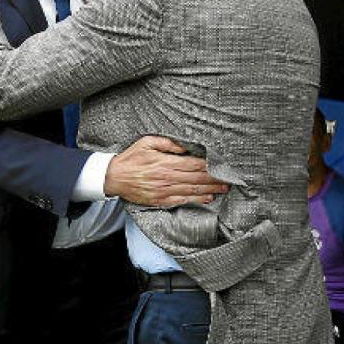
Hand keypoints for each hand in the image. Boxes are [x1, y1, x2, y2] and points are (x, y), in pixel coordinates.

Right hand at [104, 136, 229, 206]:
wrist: (114, 178)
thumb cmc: (131, 158)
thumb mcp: (147, 142)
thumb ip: (167, 143)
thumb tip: (185, 147)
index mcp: (165, 163)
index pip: (194, 164)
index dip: (210, 166)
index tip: (222, 166)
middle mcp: (167, 178)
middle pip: (197, 179)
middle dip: (215, 179)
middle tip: (229, 180)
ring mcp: (165, 191)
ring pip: (192, 191)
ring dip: (210, 190)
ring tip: (223, 189)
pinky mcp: (161, 200)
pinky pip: (182, 201)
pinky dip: (196, 200)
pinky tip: (207, 198)